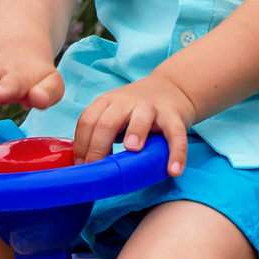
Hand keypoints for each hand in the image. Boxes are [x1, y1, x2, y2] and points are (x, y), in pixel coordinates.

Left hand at [71, 74, 200, 174]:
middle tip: (98, 168)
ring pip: (141, 117)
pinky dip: (176, 152)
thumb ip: (101, 132)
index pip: (88, 121)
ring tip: (132, 149)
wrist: (172, 87)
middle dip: (99, 145)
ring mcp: (151, 107)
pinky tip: (174, 170)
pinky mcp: (174, 116)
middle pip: (108, 121)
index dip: (81, 144)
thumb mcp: (114, 114)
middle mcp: (126, 102)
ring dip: (135, 132)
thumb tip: (85, 166)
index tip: (82, 167)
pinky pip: (176, 135)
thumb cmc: (136, 110)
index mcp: (107, 102)